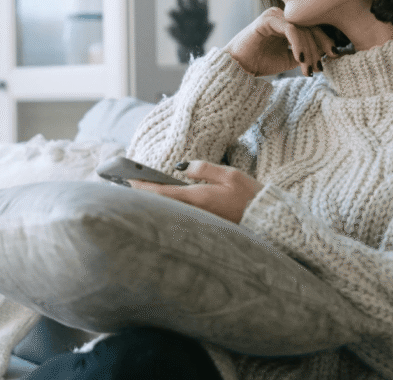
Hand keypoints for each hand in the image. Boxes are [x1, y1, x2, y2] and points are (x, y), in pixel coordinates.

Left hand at [129, 161, 263, 223]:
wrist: (268, 220)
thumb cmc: (251, 196)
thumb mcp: (230, 175)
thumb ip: (204, 169)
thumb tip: (181, 166)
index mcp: (198, 198)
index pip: (162, 192)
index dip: (143, 186)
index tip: (127, 179)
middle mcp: (195, 213)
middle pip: (161, 204)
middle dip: (143, 195)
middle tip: (124, 185)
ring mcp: (199, 221)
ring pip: (169, 211)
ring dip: (154, 201)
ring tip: (139, 192)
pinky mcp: (205, 226)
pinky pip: (180, 216)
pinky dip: (168, 208)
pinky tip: (163, 202)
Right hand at [223, 7, 340, 76]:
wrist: (237, 67)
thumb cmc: (261, 63)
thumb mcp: (290, 59)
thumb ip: (307, 53)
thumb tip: (329, 53)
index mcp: (288, 22)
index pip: (313, 27)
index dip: (325, 40)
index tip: (335, 56)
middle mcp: (282, 15)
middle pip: (310, 25)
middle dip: (320, 46)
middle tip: (322, 65)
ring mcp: (274, 15)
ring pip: (302, 28)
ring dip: (309, 50)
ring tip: (308, 68)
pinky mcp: (267, 20)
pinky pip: (290, 29)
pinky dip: (298, 44)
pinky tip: (300, 58)